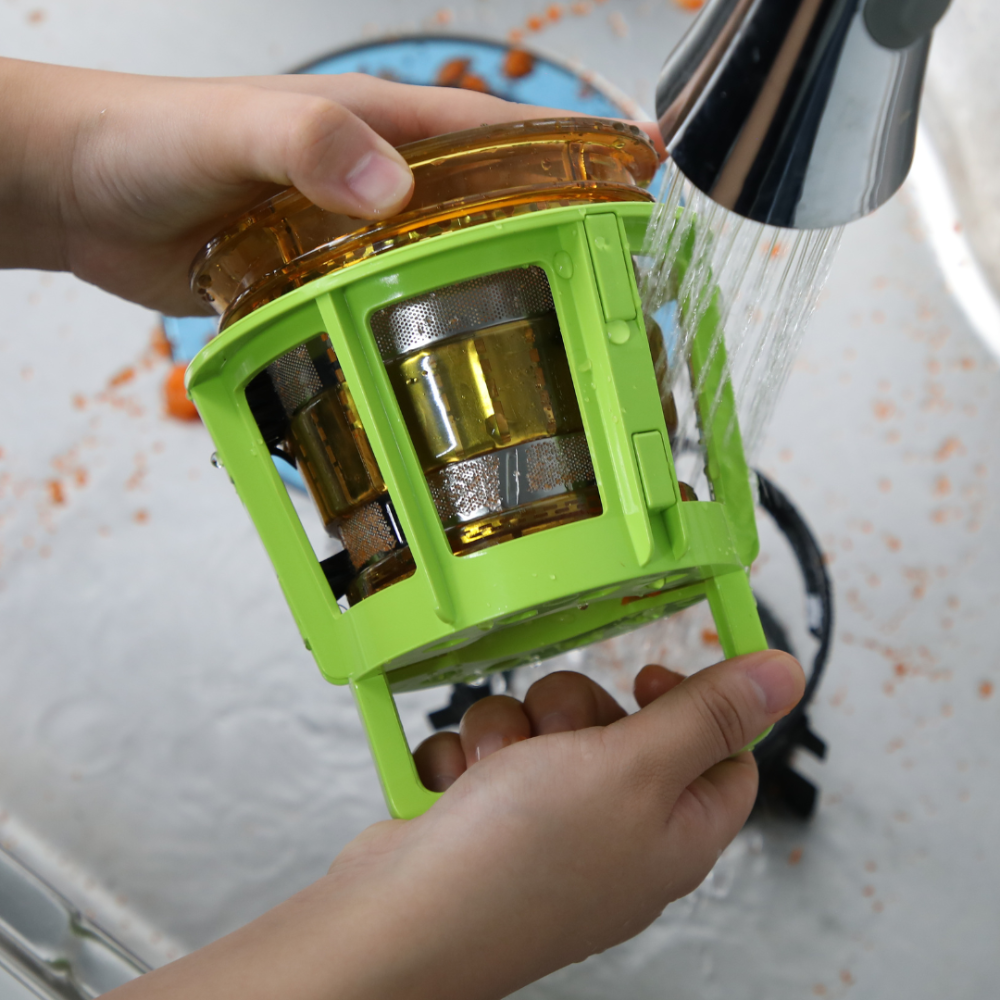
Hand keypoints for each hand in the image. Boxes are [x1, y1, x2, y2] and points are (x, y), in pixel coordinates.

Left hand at [0, 58, 662, 315]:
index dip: (570, 147)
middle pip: (487, 207)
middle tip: (608, 281)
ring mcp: (352, 239)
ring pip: (443, 265)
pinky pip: (387, 307)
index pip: (496, 131)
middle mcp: (376, 184)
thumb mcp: (232, 128)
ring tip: (550, 341)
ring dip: (493, 294)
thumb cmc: (147, 137)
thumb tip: (390, 188)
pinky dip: (421, 331)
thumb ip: (307, 144)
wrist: (82, 191)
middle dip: (553, 234)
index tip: (638, 170)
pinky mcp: (320, 285)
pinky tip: (447, 367)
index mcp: (376, 129)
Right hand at [107, 650, 802, 999]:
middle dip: (580, 709)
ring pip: (547, 725)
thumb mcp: (632, 769)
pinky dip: (470, 758)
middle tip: (560, 734)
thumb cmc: (517, 866)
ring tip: (496, 769)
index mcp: (674, 831)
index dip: (695, 703)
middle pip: (624, 727)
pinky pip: (490, 748)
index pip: (721, 752)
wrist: (397, 920)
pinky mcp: (487, 815)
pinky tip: (458, 789)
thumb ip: (708, 715)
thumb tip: (785, 676)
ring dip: (514, 729)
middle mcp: (615, 831)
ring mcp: (546, 826)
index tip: (651, 672)